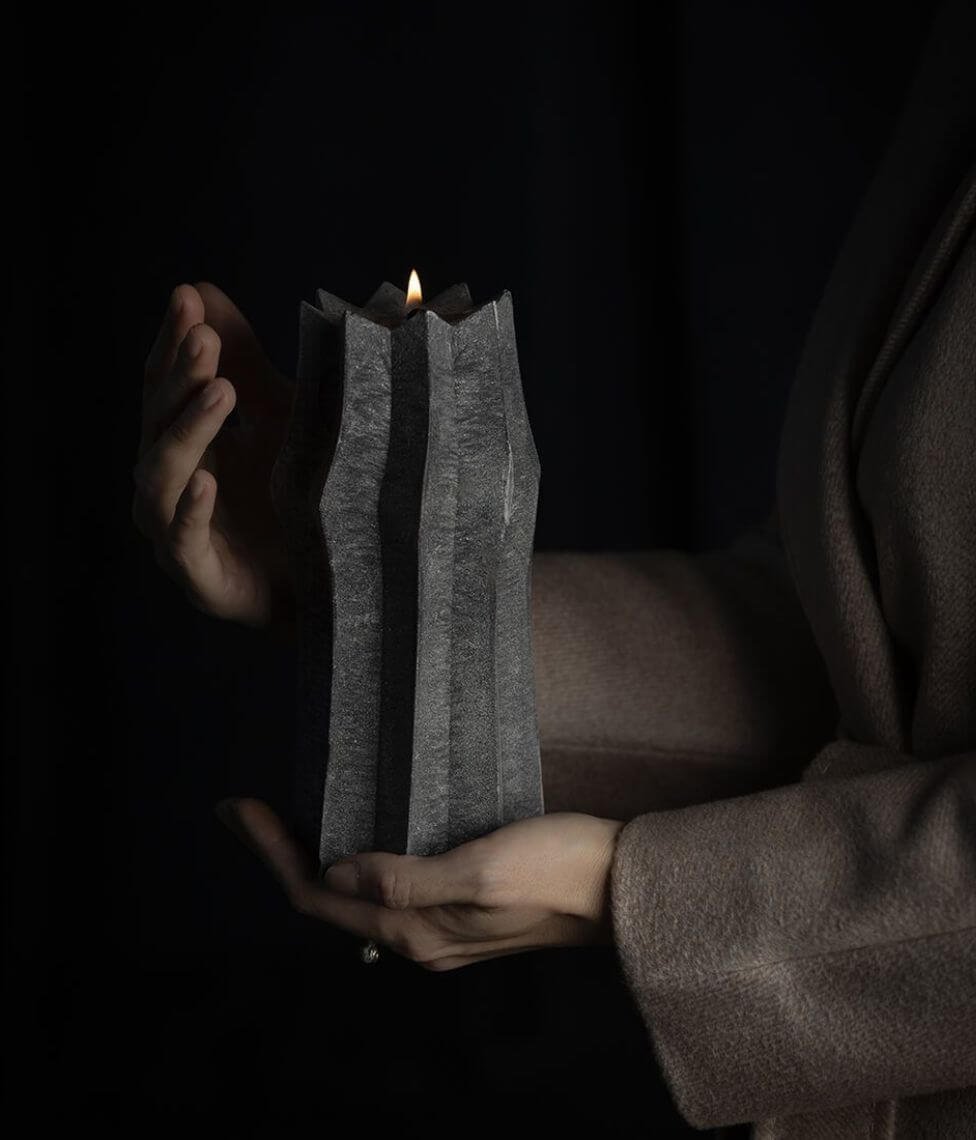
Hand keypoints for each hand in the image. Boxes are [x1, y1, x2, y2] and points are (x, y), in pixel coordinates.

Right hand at [133, 282, 295, 633]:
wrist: (328, 584)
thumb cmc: (293, 499)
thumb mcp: (276, 418)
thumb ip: (244, 359)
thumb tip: (203, 289)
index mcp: (183, 442)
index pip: (165, 384)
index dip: (172, 342)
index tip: (188, 298)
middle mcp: (169, 483)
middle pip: (158, 422)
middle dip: (179, 376)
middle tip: (204, 336)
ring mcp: (177, 532)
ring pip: (161, 477)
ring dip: (187, 431)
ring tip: (221, 390)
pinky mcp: (201, 577)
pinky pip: (184, 541)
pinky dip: (192, 510)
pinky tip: (209, 480)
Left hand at [216, 798, 624, 969]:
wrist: (620, 887)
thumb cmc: (557, 870)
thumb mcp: (481, 871)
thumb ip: (407, 878)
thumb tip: (339, 872)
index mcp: (417, 930)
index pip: (320, 897)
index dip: (273, 855)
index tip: (240, 808)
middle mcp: (419, 937)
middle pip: (329, 901)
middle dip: (282, 856)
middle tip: (246, 809)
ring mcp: (440, 926)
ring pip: (356, 898)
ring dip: (315, 859)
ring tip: (287, 817)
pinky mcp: (460, 908)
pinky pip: (388, 889)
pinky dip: (355, 860)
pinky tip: (356, 831)